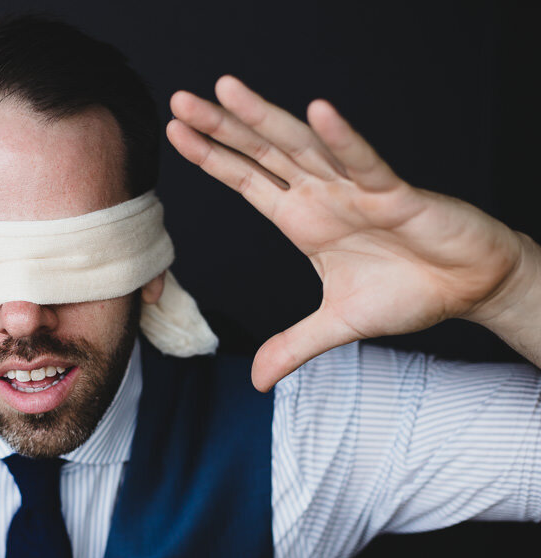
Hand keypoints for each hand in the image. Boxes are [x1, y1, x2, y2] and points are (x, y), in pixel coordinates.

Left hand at [167, 76, 525, 390]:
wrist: (468, 288)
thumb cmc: (407, 291)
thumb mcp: (338, 326)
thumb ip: (293, 346)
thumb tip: (257, 380)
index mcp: (301, 219)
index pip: (245, 180)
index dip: (211, 156)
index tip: (175, 131)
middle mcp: (320, 195)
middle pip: (261, 153)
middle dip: (220, 127)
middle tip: (180, 100)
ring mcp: (353, 191)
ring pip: (302, 147)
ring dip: (264, 119)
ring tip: (226, 91)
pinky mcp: (395, 196)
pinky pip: (365, 164)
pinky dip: (343, 141)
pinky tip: (318, 112)